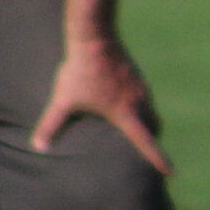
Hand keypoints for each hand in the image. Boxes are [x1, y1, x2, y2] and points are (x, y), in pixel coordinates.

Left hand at [31, 37, 173, 173]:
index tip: (171, 172)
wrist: (95, 37)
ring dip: (146, 120)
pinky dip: (139, 105)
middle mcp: (138, 99)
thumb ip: (51, 125)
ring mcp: (139, 84)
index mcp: (125, 112)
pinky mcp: (136, 73)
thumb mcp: (64, 100)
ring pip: (150, 108)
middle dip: (152, 139)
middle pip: (154, 125)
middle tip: (145, 151)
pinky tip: (121, 102)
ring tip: (132, 129)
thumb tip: (37, 147)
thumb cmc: (80, 71)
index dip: (158, 158)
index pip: (146, 140)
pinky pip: (144, 95)